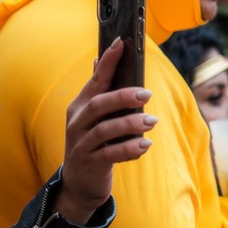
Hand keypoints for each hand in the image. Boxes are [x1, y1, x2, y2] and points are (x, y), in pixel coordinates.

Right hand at [53, 38, 155, 224]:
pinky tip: (145, 145)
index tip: (121, 44)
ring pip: (104, 129)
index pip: (95, 81)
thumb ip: (98, 92)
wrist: (79, 184)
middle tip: (146, 93)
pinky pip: (110, 154)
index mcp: (79, 107)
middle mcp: (76, 123)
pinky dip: (129, 148)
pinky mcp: (90, 163)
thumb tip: (100, 61)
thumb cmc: (92, 144)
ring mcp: (81, 144)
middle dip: (122, 96)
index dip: (107, 62)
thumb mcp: (92, 118)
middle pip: (98, 104)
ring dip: (130, 123)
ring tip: (151, 121)